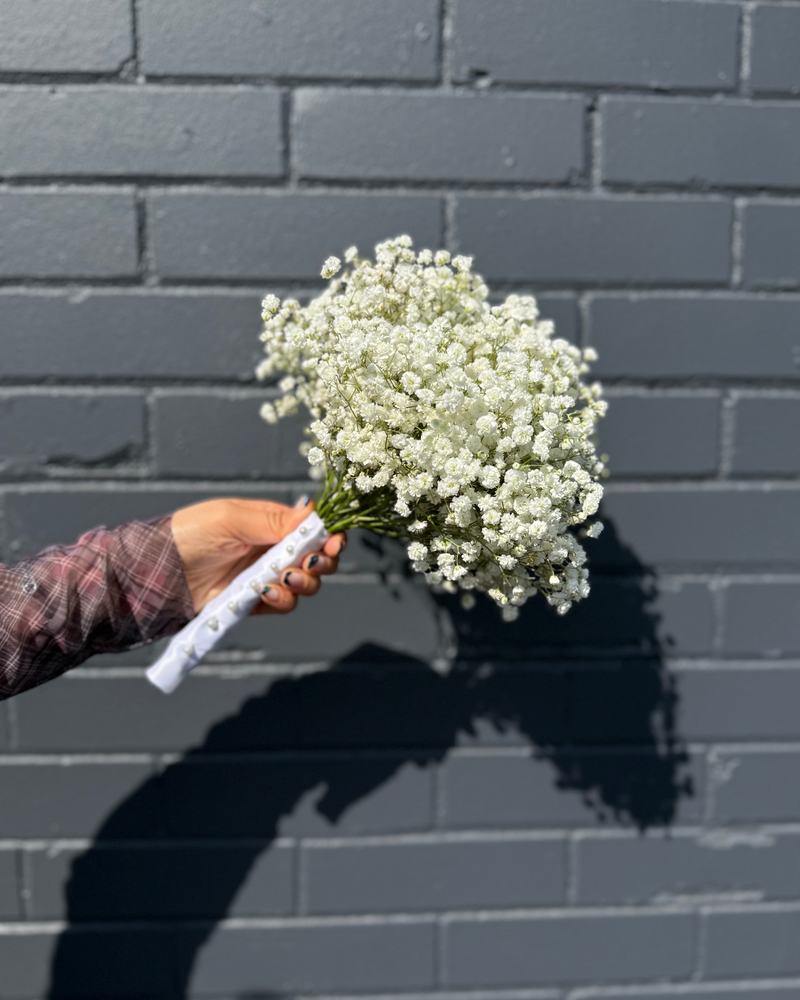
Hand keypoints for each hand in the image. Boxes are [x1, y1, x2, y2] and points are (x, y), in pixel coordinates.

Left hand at [170, 497, 344, 615]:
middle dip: (321, 563)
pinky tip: (265, 594)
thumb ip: (273, 519)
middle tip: (309, 564)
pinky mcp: (255, 601)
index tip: (334, 543)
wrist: (159, 572)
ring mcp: (265, 576)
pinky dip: (281, 601)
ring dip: (302, 583)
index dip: (329, 536)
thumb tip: (312, 510)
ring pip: (305, 584)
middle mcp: (273, 549)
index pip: (312, 529)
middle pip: (317, 558)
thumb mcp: (231, 519)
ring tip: (283, 580)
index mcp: (271, 523)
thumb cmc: (189, 534)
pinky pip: (282, 604)